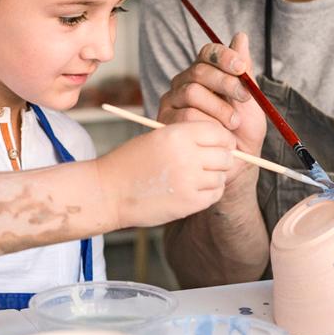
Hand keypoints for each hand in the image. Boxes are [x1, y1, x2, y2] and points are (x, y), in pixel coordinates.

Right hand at [98, 121, 233, 228]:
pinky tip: (193, 189)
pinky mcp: (188, 203)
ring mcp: (188, 181)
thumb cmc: (131, 162)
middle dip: (222, 158)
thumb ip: (188, 137)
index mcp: (177, 134)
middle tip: (211, 163)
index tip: (220, 144)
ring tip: (196, 177)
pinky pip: (214, 194)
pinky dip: (209, 192)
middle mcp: (186, 156)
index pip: (218, 132)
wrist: (108, 191)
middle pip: (225, 155)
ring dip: (213, 177)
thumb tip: (223, 143)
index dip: (222, 139)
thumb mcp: (157, 138)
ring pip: (221, 176)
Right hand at [156, 32, 266, 194]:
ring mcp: (173, 103)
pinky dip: (208, 128)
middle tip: (244, 99)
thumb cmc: (242, 134)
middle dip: (226, 83)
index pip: (208, 53)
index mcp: (205, 74)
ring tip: (232, 126)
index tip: (242, 68)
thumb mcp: (249, 103)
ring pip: (192, 93)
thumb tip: (241, 36)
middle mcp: (185, 84)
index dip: (224, 56)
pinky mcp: (166, 123)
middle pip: (200, 71)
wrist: (235, 168)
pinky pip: (186, 117)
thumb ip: (243, 72)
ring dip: (219, 110)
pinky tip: (217, 138)